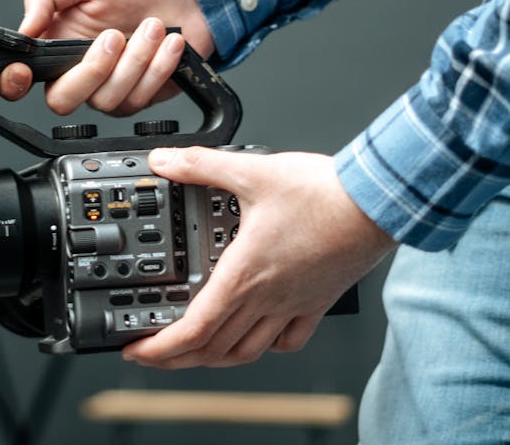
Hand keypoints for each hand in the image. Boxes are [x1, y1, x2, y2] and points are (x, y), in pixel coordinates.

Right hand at [0, 0, 213, 115]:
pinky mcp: (139, 97)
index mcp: (54, 46)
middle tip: (115, 35)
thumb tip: (24, 29)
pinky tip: (169, 40)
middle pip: (62, 100)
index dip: (14, 84)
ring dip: (136, 60)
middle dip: (92, 69)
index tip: (25, 71)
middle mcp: (77, 73)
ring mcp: (108, 89)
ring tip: (153, 26)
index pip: (18, 80)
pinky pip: (140, 97)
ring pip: (107, 99)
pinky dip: (158, 66)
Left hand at [122, 147, 396, 368]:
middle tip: (153, 355)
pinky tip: (257, 338)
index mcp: (245, 273)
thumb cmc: (325, 193)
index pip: (194, 328)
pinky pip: (289, 340)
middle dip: (176, 358)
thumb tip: (165, 160)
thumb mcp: (251, 170)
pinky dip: (266, 347)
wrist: (380, 202)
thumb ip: (201, 164)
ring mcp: (293, 304)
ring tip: (194, 354)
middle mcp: (267, 298)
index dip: (161, 348)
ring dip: (215, 358)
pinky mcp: (317, 302)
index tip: (138, 351)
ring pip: (247, 351)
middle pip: (213, 348)